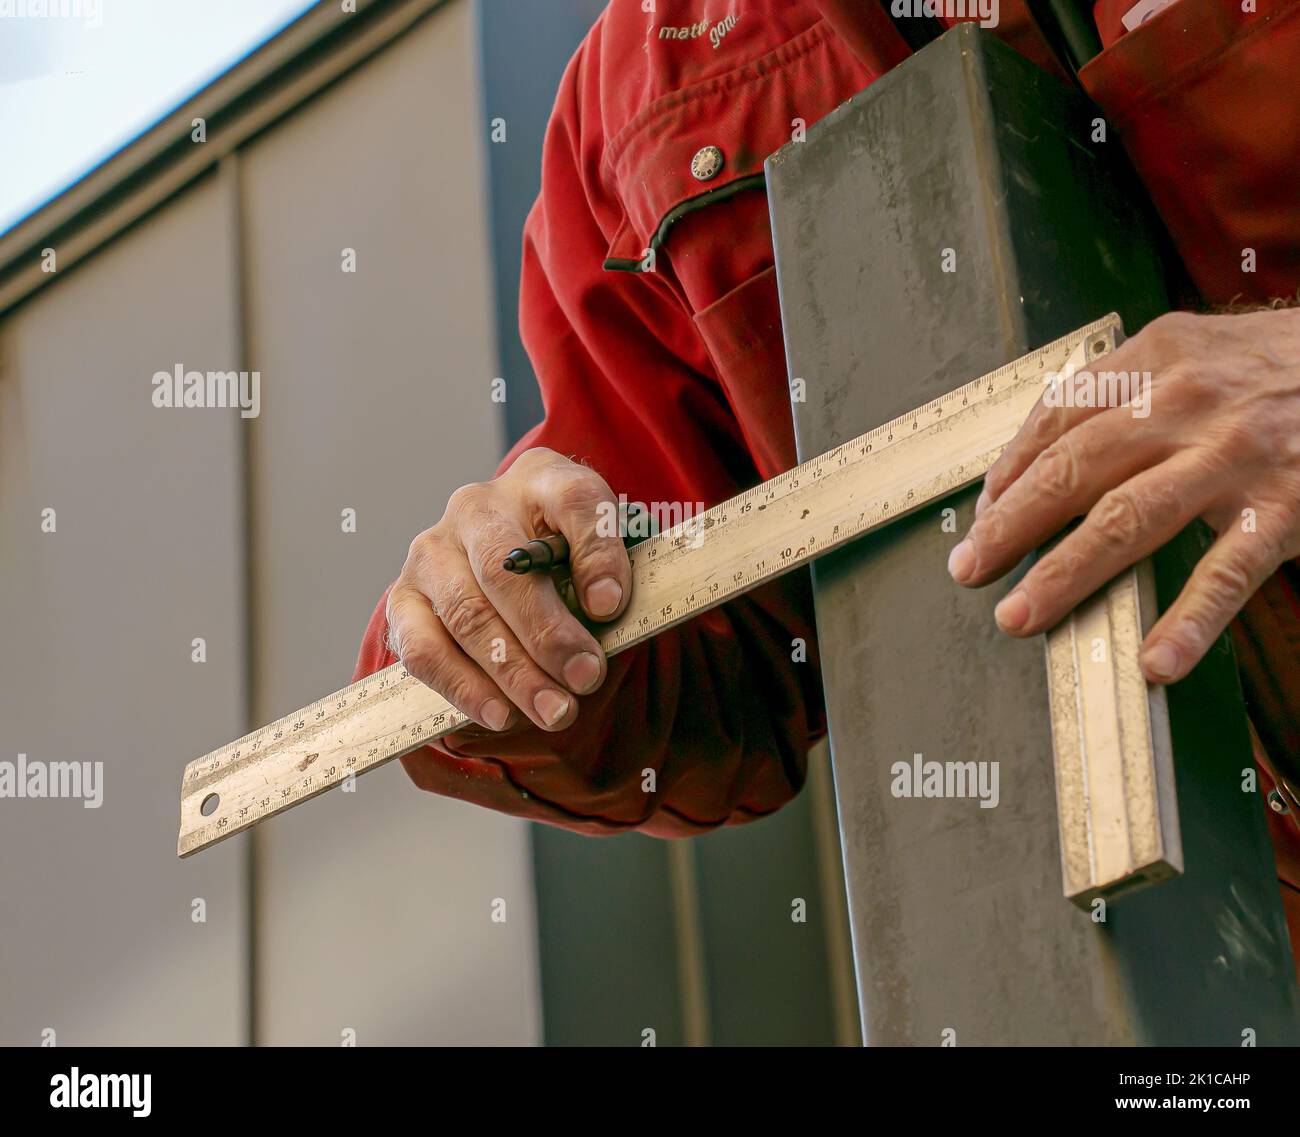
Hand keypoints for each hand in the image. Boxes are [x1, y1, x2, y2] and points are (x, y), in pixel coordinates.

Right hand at [386, 447, 630, 731]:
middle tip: (586, 678)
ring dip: (512, 672)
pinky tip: (501, 714)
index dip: (596, 553)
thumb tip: (605, 607)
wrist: (506, 557)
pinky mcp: (404, 598)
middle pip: (505, 568)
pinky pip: (424, 648)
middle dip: (549, 634)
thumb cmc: (564, 557)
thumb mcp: (601, 550)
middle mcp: (477, 507)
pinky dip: (463, 687)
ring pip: (466, 614)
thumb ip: (611, 570)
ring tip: (554, 711)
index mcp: (541, 479)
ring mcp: (432, 551)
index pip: (573, 501)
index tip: (612, 606)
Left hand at [946, 307, 1299, 683]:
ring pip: (1127, 519)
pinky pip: (1226, 572)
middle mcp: (1186, 402)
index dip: (1009, 472)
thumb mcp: (1191, 353)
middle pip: (1073, 470)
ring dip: (1065, 574)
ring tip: (1022, 617)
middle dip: (1011, 527)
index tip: (981, 516)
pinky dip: (1189, 620)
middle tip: (970, 571)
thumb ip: (1116, 393)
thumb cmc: (1272, 368)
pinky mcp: (1284, 507)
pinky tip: (1156, 661)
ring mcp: (1234, 456)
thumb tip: (1030, 459)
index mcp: (1154, 358)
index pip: (1056, 419)